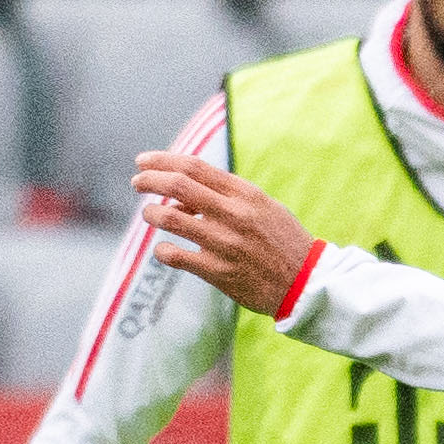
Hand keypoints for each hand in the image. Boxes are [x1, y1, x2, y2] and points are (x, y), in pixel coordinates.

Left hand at [128, 149, 321, 317]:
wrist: (306, 282)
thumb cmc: (283, 241)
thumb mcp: (264, 207)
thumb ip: (229, 195)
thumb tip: (185, 190)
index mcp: (246, 194)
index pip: (194, 167)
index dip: (162, 160)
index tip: (143, 161)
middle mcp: (234, 215)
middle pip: (178, 186)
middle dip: (149, 180)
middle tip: (137, 183)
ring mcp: (225, 244)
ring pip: (170, 218)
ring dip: (151, 213)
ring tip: (150, 214)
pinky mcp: (218, 272)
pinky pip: (175, 256)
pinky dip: (162, 250)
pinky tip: (166, 249)